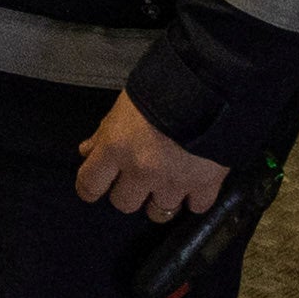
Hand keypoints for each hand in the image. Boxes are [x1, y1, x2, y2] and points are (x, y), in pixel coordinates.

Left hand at [72, 95, 230, 218]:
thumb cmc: (162, 86)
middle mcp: (141, 171)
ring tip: (169, 184)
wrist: (211, 84)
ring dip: (162, 200)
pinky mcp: (205, 185)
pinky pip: (196, 207)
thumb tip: (87, 151)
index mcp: (115, 149)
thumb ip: (105, 132)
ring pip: (159, 213)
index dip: (90, 188)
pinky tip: (196, 184)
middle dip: (130, 192)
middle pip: (124, 204)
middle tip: (140, 177)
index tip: (96, 186)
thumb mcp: (125, 104)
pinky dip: (196, 198)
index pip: (89, 185)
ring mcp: (173, 182)